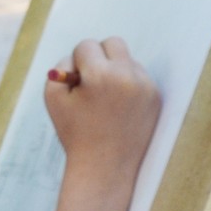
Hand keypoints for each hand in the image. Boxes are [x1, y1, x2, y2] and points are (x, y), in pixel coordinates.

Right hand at [44, 38, 159, 177]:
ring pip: (128, 60)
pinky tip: (119, 107)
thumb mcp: (54, 99)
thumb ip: (59, 68)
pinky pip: (140, 77)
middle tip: (92, 79)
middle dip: (100, 55)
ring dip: (115, 71)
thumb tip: (77, 55)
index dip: (77, 62)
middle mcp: (126, 76)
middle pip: (113, 43)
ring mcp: (145, 87)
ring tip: (106, 99)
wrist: (105, 167)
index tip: (77, 81)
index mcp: (99, 75)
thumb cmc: (75, 133)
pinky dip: (128, 85)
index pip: (87, 46)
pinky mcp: (156, 97)